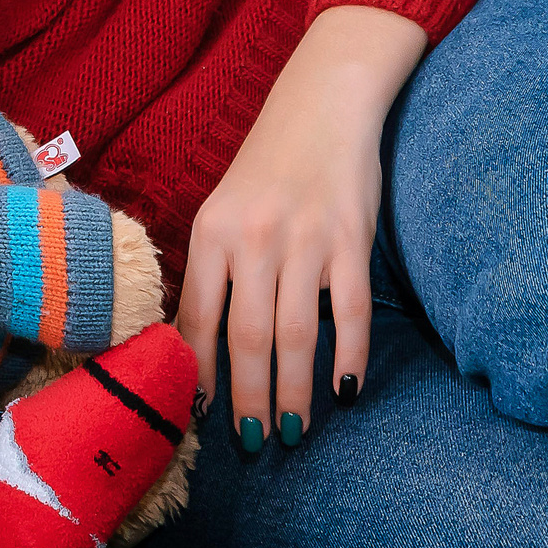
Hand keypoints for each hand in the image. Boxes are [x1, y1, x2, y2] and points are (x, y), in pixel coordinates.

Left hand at [176, 6, 425, 446]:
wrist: (322, 104)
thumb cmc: (266, 169)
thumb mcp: (223, 209)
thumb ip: (213, 269)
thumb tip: (196, 346)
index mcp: (210, 232)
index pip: (195, 319)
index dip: (197, 374)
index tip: (198, 418)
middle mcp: (252, 238)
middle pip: (246, 338)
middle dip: (246, 399)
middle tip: (249, 442)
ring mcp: (305, 239)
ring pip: (295, 334)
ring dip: (292, 391)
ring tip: (290, 431)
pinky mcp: (352, 239)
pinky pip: (350, 311)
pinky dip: (347, 356)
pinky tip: (345, 390)